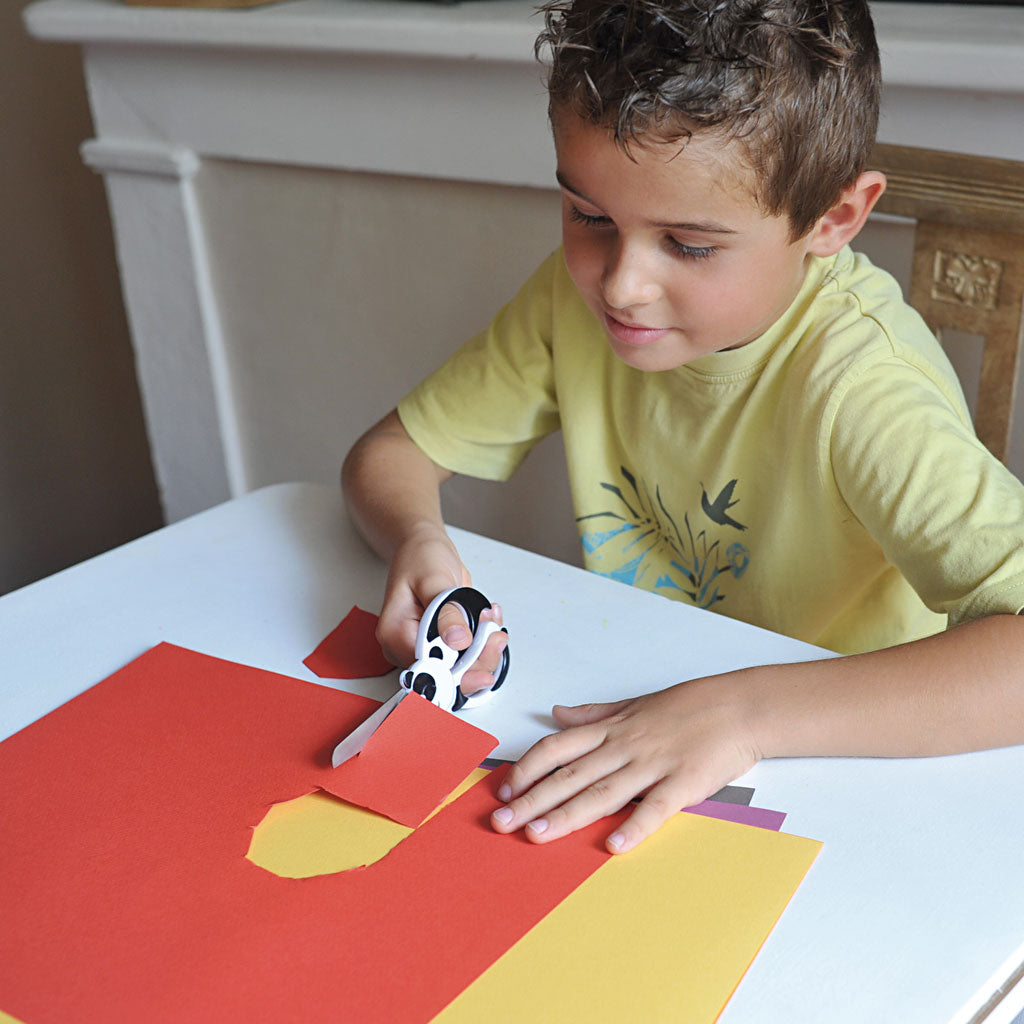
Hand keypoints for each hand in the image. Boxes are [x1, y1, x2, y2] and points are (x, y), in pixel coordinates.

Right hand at [376, 524, 506, 695]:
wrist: (423, 549)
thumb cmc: (421, 558)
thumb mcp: (434, 578)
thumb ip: (446, 610)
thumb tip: (457, 640)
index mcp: (395, 633)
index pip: (429, 668)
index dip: (459, 669)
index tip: (483, 653)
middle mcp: (405, 647)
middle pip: (446, 674)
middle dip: (478, 657)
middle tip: (495, 633)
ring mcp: (423, 647)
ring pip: (460, 669)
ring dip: (484, 649)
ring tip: (492, 621)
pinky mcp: (439, 645)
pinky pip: (465, 656)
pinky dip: (482, 643)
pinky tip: (488, 622)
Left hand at [490, 673, 761, 852]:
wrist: (739, 707)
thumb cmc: (688, 706)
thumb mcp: (633, 704)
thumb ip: (593, 715)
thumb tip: (557, 713)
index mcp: (612, 729)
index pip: (558, 748)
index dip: (528, 769)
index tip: (504, 790)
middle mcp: (625, 746)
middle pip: (570, 775)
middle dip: (532, 800)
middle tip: (501, 823)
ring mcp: (653, 764)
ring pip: (602, 792)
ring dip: (566, 815)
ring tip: (536, 835)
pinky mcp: (683, 783)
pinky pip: (655, 808)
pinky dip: (635, 826)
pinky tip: (614, 845)